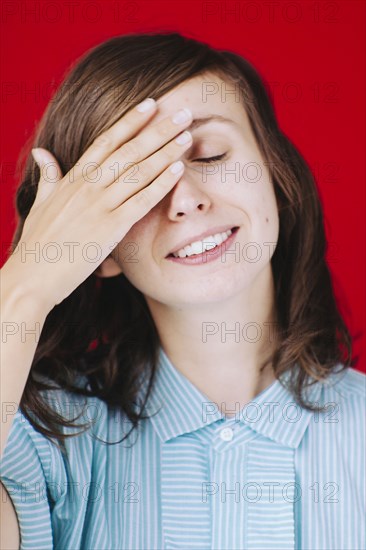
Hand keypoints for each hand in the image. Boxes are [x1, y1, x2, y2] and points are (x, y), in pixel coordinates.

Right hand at [6, 99, 192, 310]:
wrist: (31, 277)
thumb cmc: (37, 243)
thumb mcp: (41, 203)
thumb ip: (49, 176)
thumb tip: (42, 151)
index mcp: (73, 178)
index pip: (106, 141)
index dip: (130, 121)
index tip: (150, 104)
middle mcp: (88, 186)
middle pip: (129, 150)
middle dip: (157, 129)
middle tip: (182, 112)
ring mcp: (99, 206)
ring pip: (139, 171)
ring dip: (165, 151)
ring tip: (186, 134)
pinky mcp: (110, 228)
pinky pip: (141, 200)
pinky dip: (161, 183)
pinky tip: (178, 169)